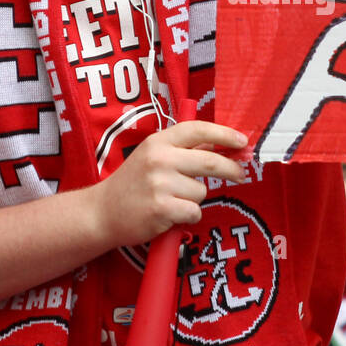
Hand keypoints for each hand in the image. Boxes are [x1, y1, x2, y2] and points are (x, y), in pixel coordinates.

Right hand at [90, 120, 249, 247]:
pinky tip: (170, 214)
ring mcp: (160, 184)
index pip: (198, 130)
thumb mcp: (153, 156)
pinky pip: (194, 211)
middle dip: (231, 169)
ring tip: (172, 200)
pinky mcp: (161, 208)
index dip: (224, 134)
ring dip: (194, 199)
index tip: (242, 141)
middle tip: (241, 174)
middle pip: (210, 161)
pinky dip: (188, 216)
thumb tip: (224, 147)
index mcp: (158, 141)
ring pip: (201, 191)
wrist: (102, 212)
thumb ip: (184, 150)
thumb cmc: (133, 184)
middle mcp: (159, 159)